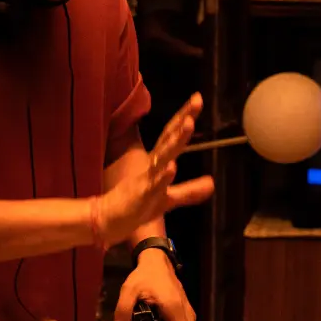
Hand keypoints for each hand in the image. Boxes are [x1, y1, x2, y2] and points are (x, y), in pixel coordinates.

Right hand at [97, 94, 213, 244]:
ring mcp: (145, 179)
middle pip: (169, 137)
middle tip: (197, 100)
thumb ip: (190, 191)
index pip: (172, 135)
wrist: (108, 221)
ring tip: (189, 124)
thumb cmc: (137, 207)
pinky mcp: (140, 195)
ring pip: (162, 157)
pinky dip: (163, 176)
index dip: (184, 117)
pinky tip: (172, 166)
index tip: (198, 99)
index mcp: (157, 163)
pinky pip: (153, 184)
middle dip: (183, 119)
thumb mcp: (168, 199)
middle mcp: (152, 165)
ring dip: (175, 141)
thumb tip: (212, 182)